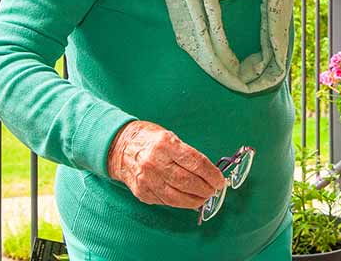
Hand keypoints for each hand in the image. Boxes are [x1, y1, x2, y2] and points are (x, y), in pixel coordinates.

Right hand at [107, 120, 225, 209]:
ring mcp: (146, 179)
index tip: (220, 180)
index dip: (211, 174)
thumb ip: (187, 154)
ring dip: (195, 200)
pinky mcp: (142, 192)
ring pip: (176, 196)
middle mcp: (155, 162)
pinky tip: (190, 201)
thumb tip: (208, 172)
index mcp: (166, 144)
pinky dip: (180, 203)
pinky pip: (165, 201)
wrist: (120, 147)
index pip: (196, 162)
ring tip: (205, 198)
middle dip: (206, 188)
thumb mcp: (171, 137)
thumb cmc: (151, 139)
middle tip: (215, 190)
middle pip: (187, 181)